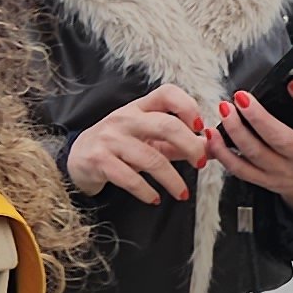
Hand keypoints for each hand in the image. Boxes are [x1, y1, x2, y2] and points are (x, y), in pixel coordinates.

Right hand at [66, 84, 210, 203]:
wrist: (78, 158)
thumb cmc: (119, 145)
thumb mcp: (147, 138)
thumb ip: (179, 142)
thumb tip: (214, 147)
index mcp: (139, 107)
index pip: (167, 94)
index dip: (188, 107)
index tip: (200, 126)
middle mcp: (125, 119)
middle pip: (166, 125)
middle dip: (190, 146)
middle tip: (201, 163)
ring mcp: (110, 139)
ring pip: (152, 159)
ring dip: (173, 180)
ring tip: (182, 193)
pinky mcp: (99, 161)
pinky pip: (130, 178)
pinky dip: (147, 191)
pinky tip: (155, 198)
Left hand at [211, 74, 292, 213]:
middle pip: (278, 138)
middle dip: (258, 118)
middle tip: (241, 97)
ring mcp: (282, 170)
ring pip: (255, 153)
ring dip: (235, 131)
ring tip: (225, 110)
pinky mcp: (265, 180)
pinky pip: (240, 170)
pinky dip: (223, 154)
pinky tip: (212, 136)